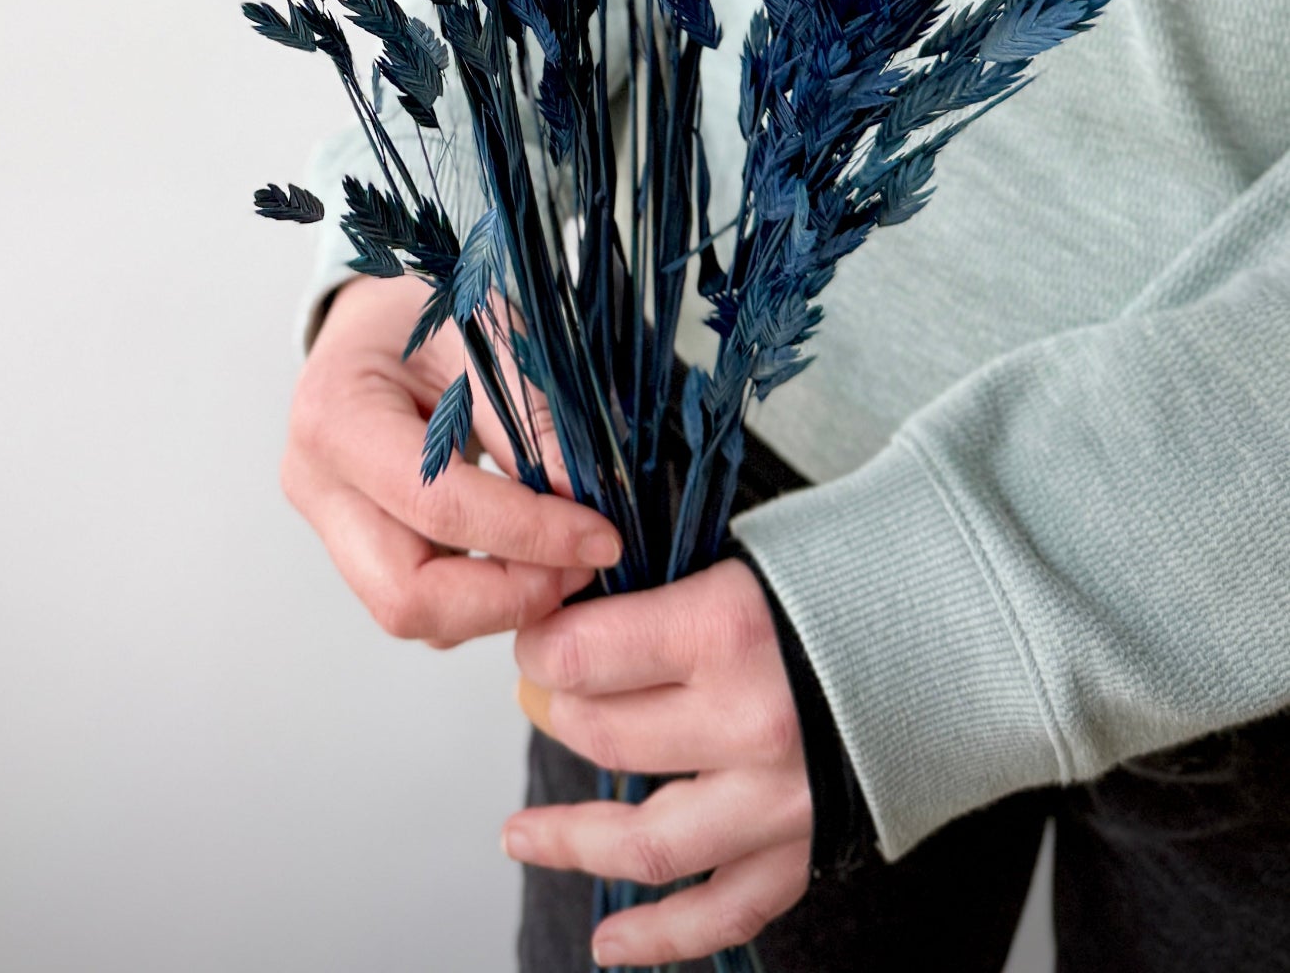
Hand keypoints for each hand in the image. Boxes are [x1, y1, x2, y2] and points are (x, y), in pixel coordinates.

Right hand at [281, 274, 622, 645]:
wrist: (379, 318)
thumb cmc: (427, 311)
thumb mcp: (486, 332)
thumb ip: (534, 414)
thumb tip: (587, 497)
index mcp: (337, 416)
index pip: (437, 506)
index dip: (528, 534)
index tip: (600, 537)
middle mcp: (316, 486)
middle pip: (406, 597)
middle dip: (507, 598)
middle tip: (581, 568)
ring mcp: (330, 529)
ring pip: (417, 620)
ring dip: (501, 605)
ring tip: (562, 558)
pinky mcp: (358, 555)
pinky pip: (424, 610)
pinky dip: (485, 601)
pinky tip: (527, 556)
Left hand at [503, 558, 812, 963]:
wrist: (967, 622)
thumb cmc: (851, 573)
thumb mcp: (742, 553)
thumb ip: (661, 594)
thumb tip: (571, 617)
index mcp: (727, 628)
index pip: (582, 655)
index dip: (538, 644)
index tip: (533, 633)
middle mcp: (749, 723)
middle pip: (604, 738)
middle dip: (554, 713)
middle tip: (537, 696)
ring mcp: (781, 800)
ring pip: (647, 844)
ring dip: (572, 843)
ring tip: (520, 837)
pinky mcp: (809, 848)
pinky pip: (724, 911)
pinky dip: (663, 936)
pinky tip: (610, 943)